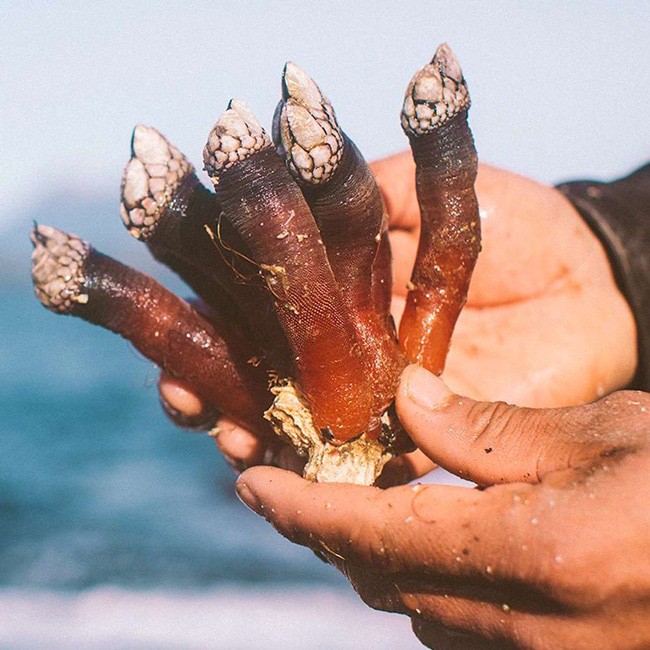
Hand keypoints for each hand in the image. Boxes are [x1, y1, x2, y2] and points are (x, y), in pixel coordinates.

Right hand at [158, 155, 636, 480]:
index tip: (173, 322)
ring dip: (249, 434)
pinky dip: (324, 473)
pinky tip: (289, 472)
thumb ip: (366, 194)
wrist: (590, 280)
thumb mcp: (434, 192)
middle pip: (260, 371)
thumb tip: (293, 178)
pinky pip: (363, 465)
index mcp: (341, 288)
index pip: (256, 305)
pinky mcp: (422, 436)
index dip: (209, 315)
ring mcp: (378, 397)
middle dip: (210, 385)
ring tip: (221, 435)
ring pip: (296, 425)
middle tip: (178, 393)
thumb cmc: (516, 224)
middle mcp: (346, 348)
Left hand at [236, 364, 649, 649]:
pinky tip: (452, 536)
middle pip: (383, 581)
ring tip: (377, 499)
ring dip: (386, 556)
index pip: (369, 539)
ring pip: (421, 609)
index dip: (298, 512)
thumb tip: (404, 404)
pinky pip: (469, 627)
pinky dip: (437, 580)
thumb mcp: (603, 432)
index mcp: (533, 560)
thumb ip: (489, 432)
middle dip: (336, 530)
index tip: (251, 486)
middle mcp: (527, 634)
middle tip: (313, 479)